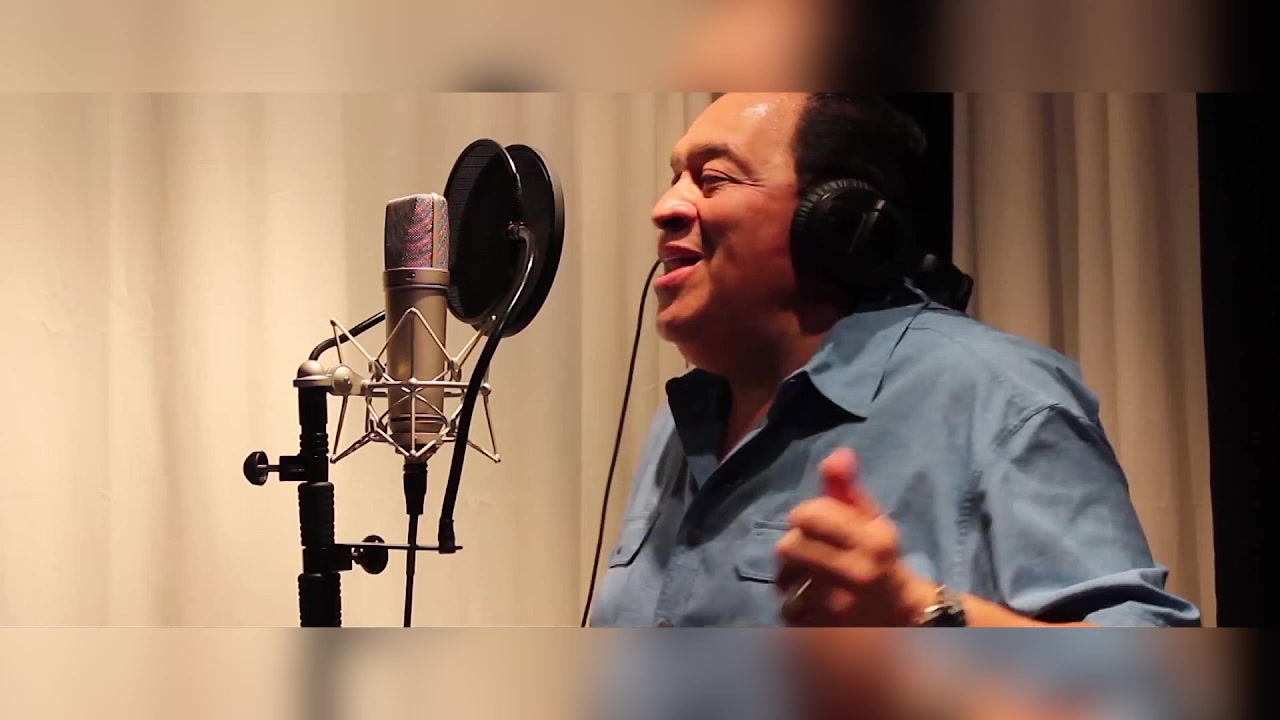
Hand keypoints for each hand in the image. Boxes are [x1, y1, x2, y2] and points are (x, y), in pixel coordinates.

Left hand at [775, 448, 936, 626]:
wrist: (903, 618)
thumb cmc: (879, 559)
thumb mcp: (871, 520)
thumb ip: (848, 488)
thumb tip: (838, 453)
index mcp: (873, 540)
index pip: (807, 515)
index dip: (803, 516)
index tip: (812, 525)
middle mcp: (860, 574)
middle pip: (788, 548)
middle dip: (792, 548)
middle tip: (806, 555)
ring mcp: (844, 609)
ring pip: (785, 583)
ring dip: (790, 580)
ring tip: (807, 581)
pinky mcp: (830, 634)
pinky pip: (789, 613)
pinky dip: (794, 607)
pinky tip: (810, 605)